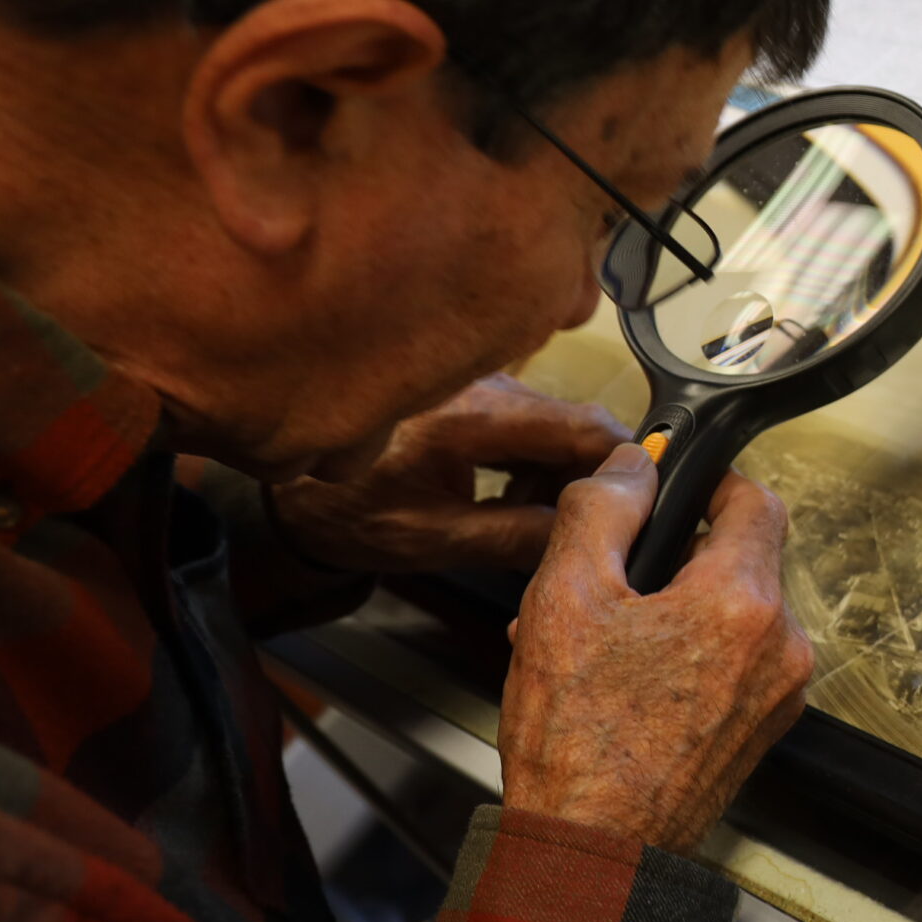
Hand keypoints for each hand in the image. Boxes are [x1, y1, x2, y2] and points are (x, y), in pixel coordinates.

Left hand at [266, 375, 629, 572]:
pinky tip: (507, 492)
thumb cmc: (343, 509)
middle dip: (589, 476)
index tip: (641, 499)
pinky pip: (528, 420)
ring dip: (560, 470)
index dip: (626, 463)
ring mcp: (477, 382)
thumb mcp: (433, 539)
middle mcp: (483, 385)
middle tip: (577, 525)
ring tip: (528, 516)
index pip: (585, 426)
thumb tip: (584, 535)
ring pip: (556, 422)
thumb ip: (515, 536)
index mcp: (474, 418)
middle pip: (578, 422)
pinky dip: (534, 458)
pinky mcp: (469, 390)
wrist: (280, 483)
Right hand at [498, 443, 814, 850]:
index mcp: (744, 604)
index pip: (757, 502)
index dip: (710, 483)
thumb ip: (602, 512)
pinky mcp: (759, 731)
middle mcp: (780, 648)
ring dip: (668, 612)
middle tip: (608, 576)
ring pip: (730, 616)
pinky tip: (615, 679)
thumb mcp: (566, 598)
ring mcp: (776, 695)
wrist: (594, 851)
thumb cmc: (580, 745)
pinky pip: (729, 666)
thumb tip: (630, 468)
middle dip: (672, 559)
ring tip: (594, 640)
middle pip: (741, 561)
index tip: (674, 489)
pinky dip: (680, 658)